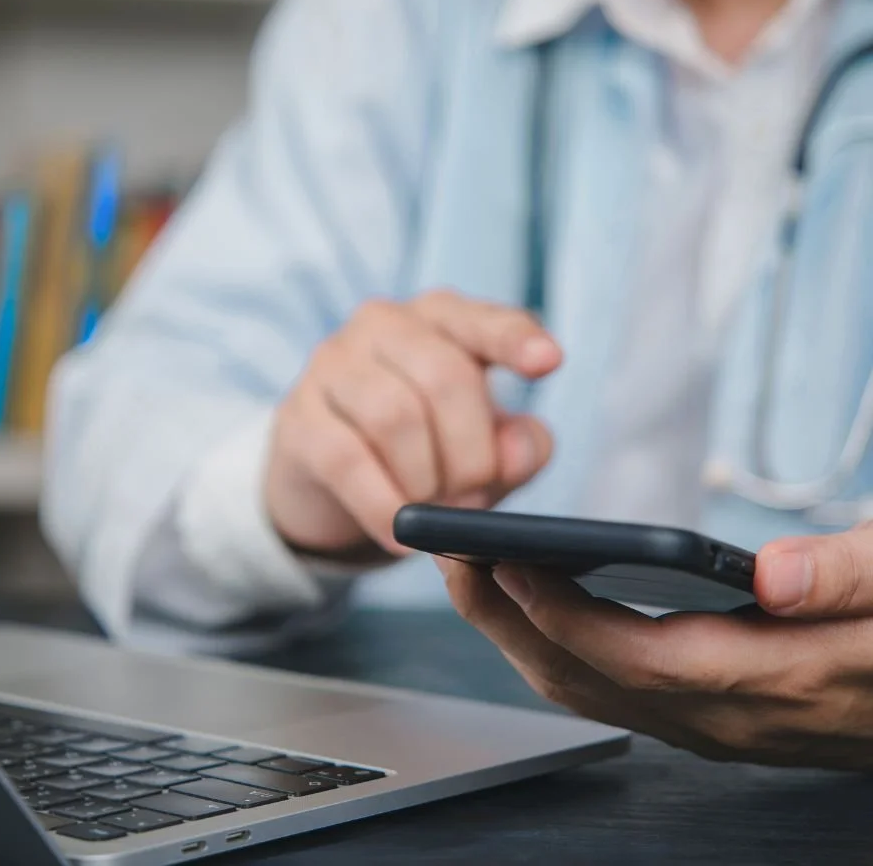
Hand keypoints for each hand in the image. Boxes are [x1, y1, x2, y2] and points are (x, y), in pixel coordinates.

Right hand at [265, 290, 561, 560]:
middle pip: (444, 377)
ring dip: (426, 481)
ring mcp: (332, 364)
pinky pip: (346, 459)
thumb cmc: (422, 450)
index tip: (550, 362)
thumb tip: (515, 453)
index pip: (481, 319)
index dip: (514, 339)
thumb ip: (516, 448)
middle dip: (471, 453)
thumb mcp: (482, 449)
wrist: (328, 481)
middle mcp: (382, 324)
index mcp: (439, 317)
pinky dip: (382, 505)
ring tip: (433, 514)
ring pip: (394, 415)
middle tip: (475, 500)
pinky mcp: (298, 417)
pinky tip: (399, 535)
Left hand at [442, 523, 872, 768]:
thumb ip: (849, 579)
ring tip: (467, 569)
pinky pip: (604, 686)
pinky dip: (550, 642)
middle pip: (589, 680)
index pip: (643, 659)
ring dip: (515, 633)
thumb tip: (773, 573)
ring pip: (586, 689)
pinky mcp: (702, 710)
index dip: (566, 617)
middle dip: (506, 622)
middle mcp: (730, 715)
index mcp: (777, 679)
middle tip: (446, 555)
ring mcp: (711, 722)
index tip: (505, 564)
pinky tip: (526, 601)